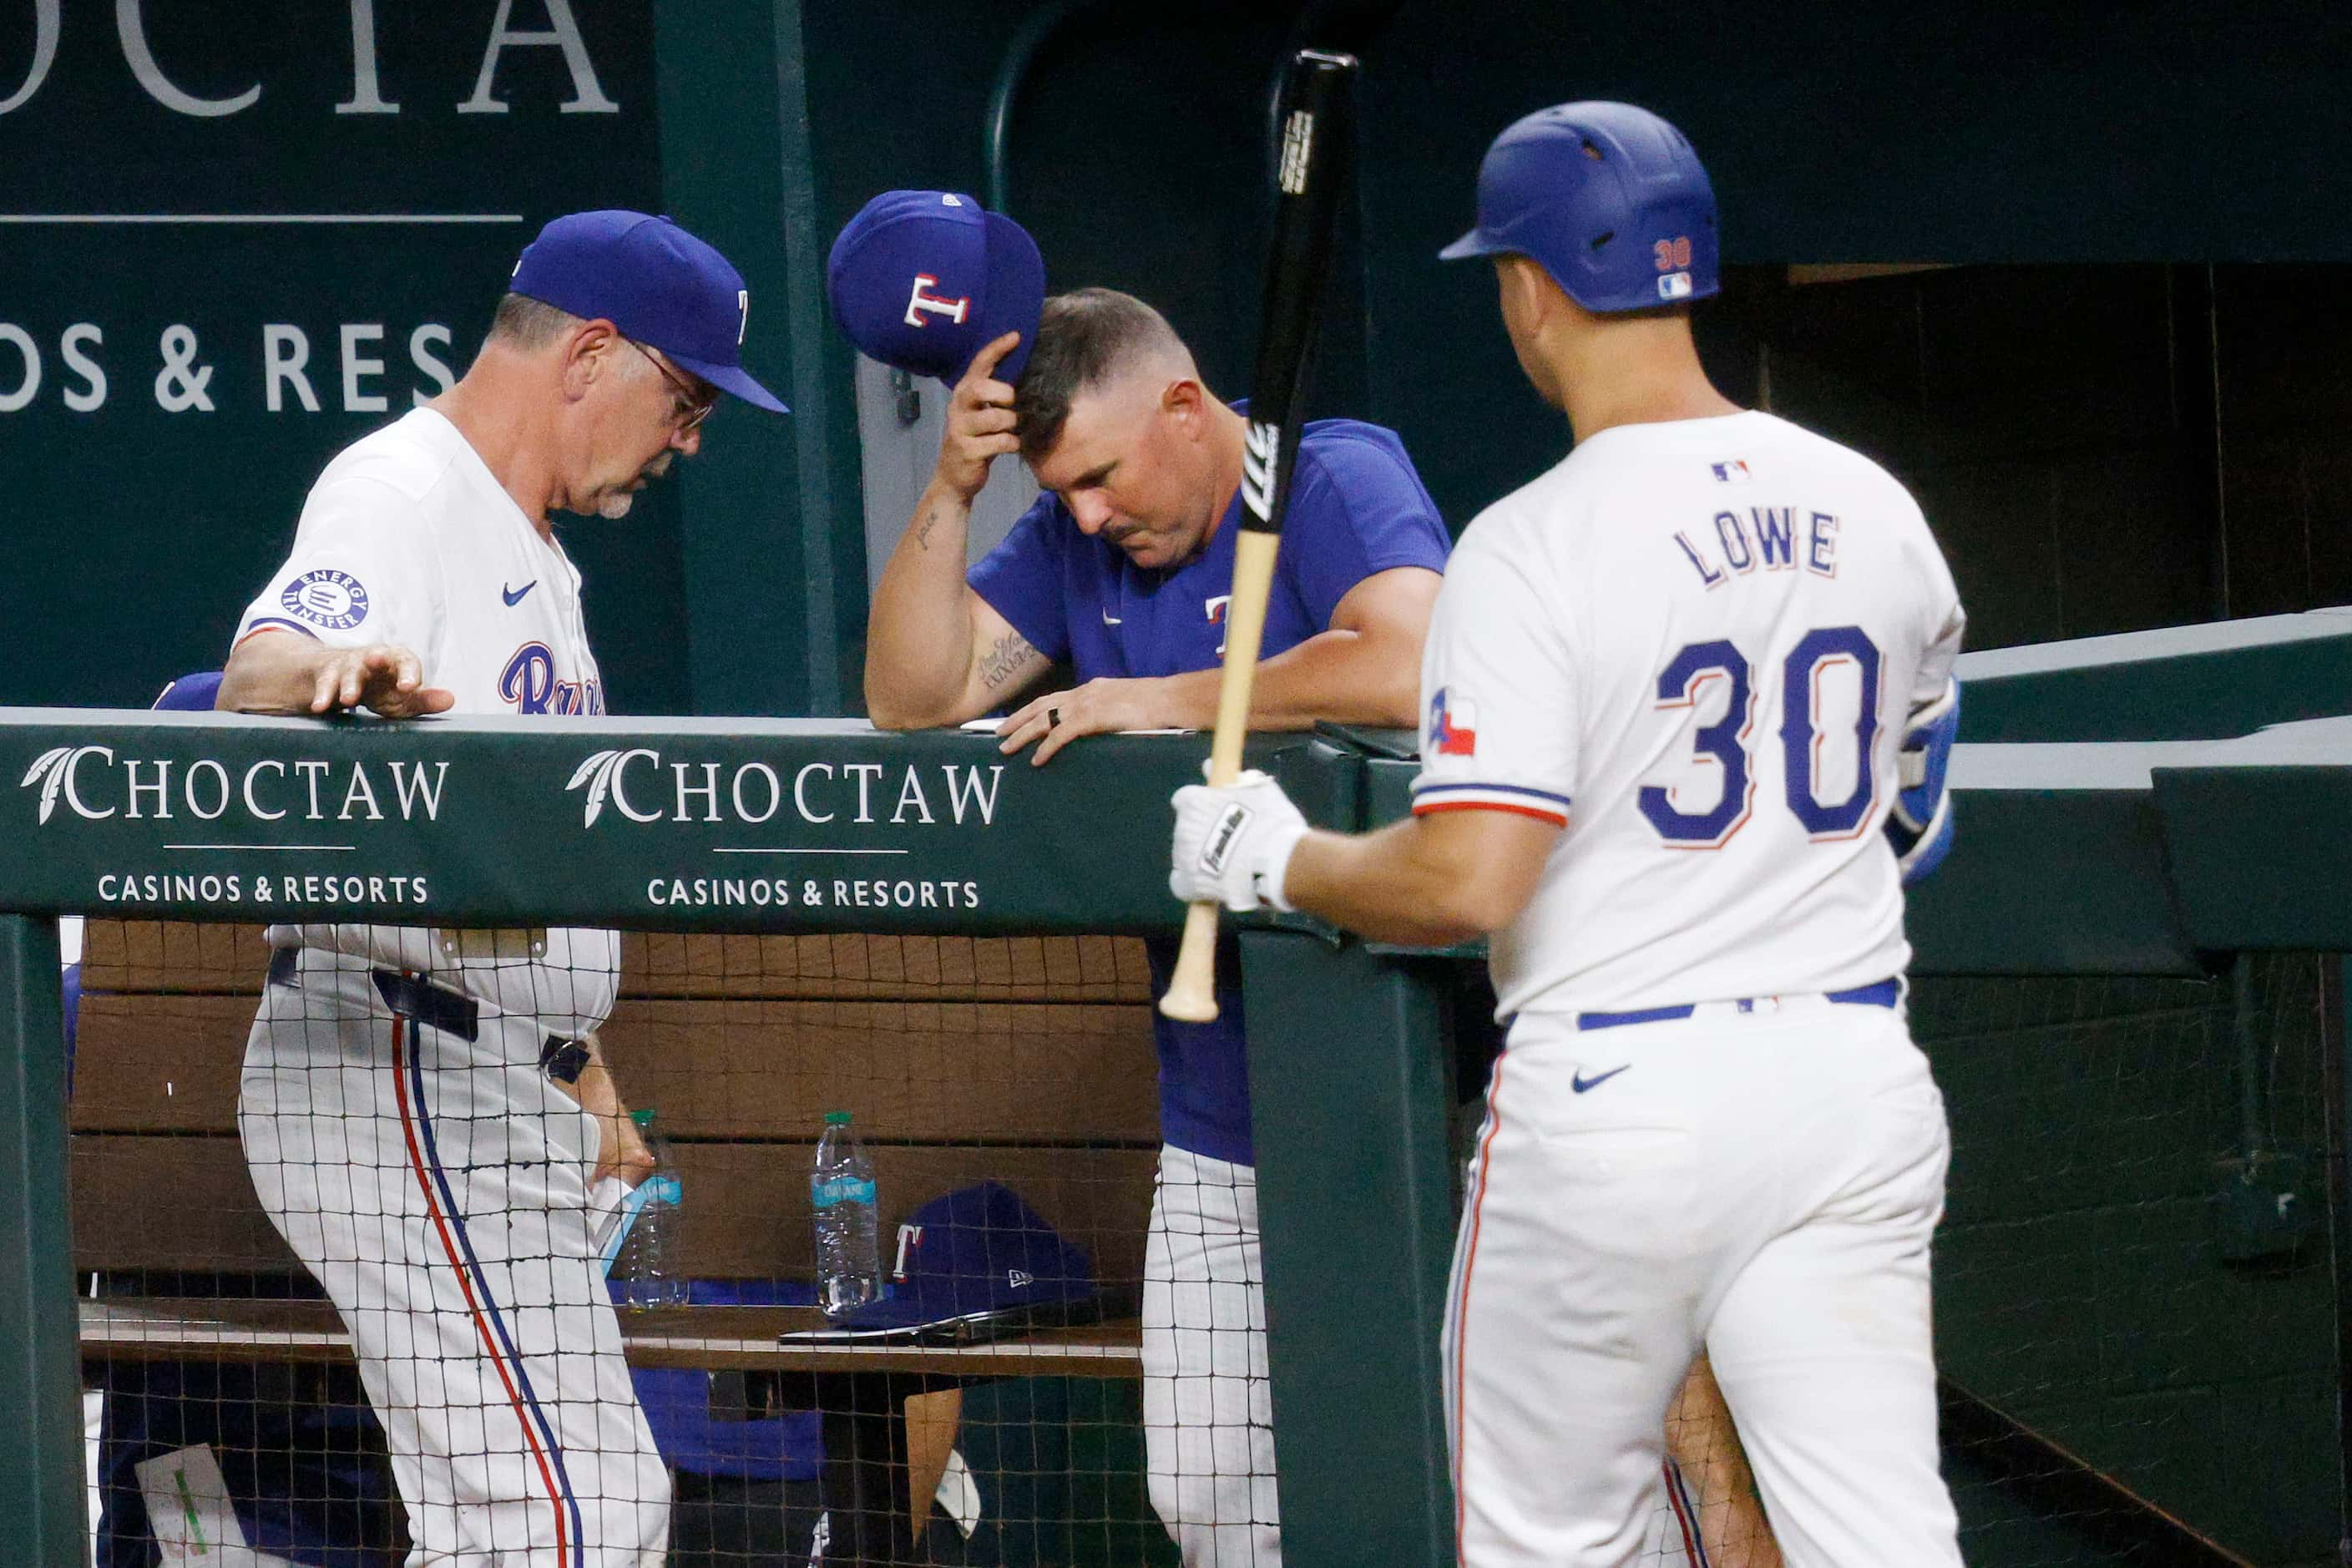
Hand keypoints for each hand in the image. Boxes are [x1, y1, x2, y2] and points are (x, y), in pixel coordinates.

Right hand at [309, 644, 453, 717]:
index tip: (409, 686)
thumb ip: (424, 700)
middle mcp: (373, 657)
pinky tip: (320, 707)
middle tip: (377, 661)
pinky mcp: (328, 674)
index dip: (408, 672)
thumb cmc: (384, 688)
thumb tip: (450, 700)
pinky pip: (325, 683)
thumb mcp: (404, 697)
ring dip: (348, 684)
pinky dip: (323, 695)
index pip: (407, 662)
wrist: (348, 680)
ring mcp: (349, 664)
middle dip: (375, 658)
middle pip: (374, 656)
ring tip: (348, 700)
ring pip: (348, 671)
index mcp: (397, 660)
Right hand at [933, 330, 1022, 503]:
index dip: (997, 348)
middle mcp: (958, 407)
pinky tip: (1012, 446)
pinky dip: (1012, 443)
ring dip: (1012, 424)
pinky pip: (1000, 442)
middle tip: (1014, 404)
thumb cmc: (976, 440)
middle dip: (1005, 394)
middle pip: (981, 388)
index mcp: (964, 393)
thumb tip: (1027, 375)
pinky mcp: (967, 451)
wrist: (954, 477)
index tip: (1016, 336)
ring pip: (995, 418)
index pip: (979, 364)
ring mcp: (960, 429)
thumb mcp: (982, 413)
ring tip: (1013, 429)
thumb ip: (996, 396)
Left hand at [996, 675, 1174, 765]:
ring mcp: (1087, 704)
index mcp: (1092, 689)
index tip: (1016, 719)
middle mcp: (1084, 693)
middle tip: (998, 733)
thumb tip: (1100, 725)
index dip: (1032, 709)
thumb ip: (1108, 712)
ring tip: (1007, 747)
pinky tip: (1037, 759)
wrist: (1172, 699)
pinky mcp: (1093, 717)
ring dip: (1023, 734)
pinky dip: (1046, 747)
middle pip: (1041, 705)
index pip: (1054, 698)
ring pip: (1045, 719)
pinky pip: (1062, 733)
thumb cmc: (1157, 705)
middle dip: (1018, 720)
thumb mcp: (1125, 703)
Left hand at [1170, 769, 1306, 912]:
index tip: (1216, 814)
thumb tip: (1209, 766)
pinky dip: (1192, 885)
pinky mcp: (1189, 884)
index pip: (1184, 800)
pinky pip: (1181, 884)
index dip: (1200, 807)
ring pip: (1185, 855)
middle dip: (1204, 833)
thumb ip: (1232, 780)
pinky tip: (1210, 885)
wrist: (1278, 862)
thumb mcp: (1259, 790)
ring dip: (1202, 858)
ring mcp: (1184, 857)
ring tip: (1230, 865)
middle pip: (1186, 829)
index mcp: (1194, 802)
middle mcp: (1183, 828)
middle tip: (1232, 841)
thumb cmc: (1272, 822)